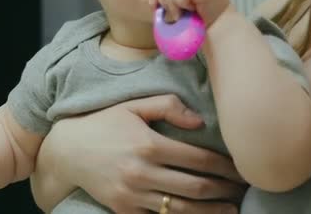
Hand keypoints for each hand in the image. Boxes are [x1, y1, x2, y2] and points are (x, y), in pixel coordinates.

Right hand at [36, 94, 246, 213]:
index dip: (224, 166)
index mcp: (149, 144)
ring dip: (211, 211)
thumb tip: (200, 121)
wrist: (67, 152)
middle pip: (195, 188)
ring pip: (181, 209)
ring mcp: (133, 195)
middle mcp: (142, 172)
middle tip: (243, 190)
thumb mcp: (133, 106)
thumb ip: (168, 106)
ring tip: (231, 209)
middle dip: (224, 190)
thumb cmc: (103, 124)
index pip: (198, 159)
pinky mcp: (124, 210)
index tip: (241, 168)